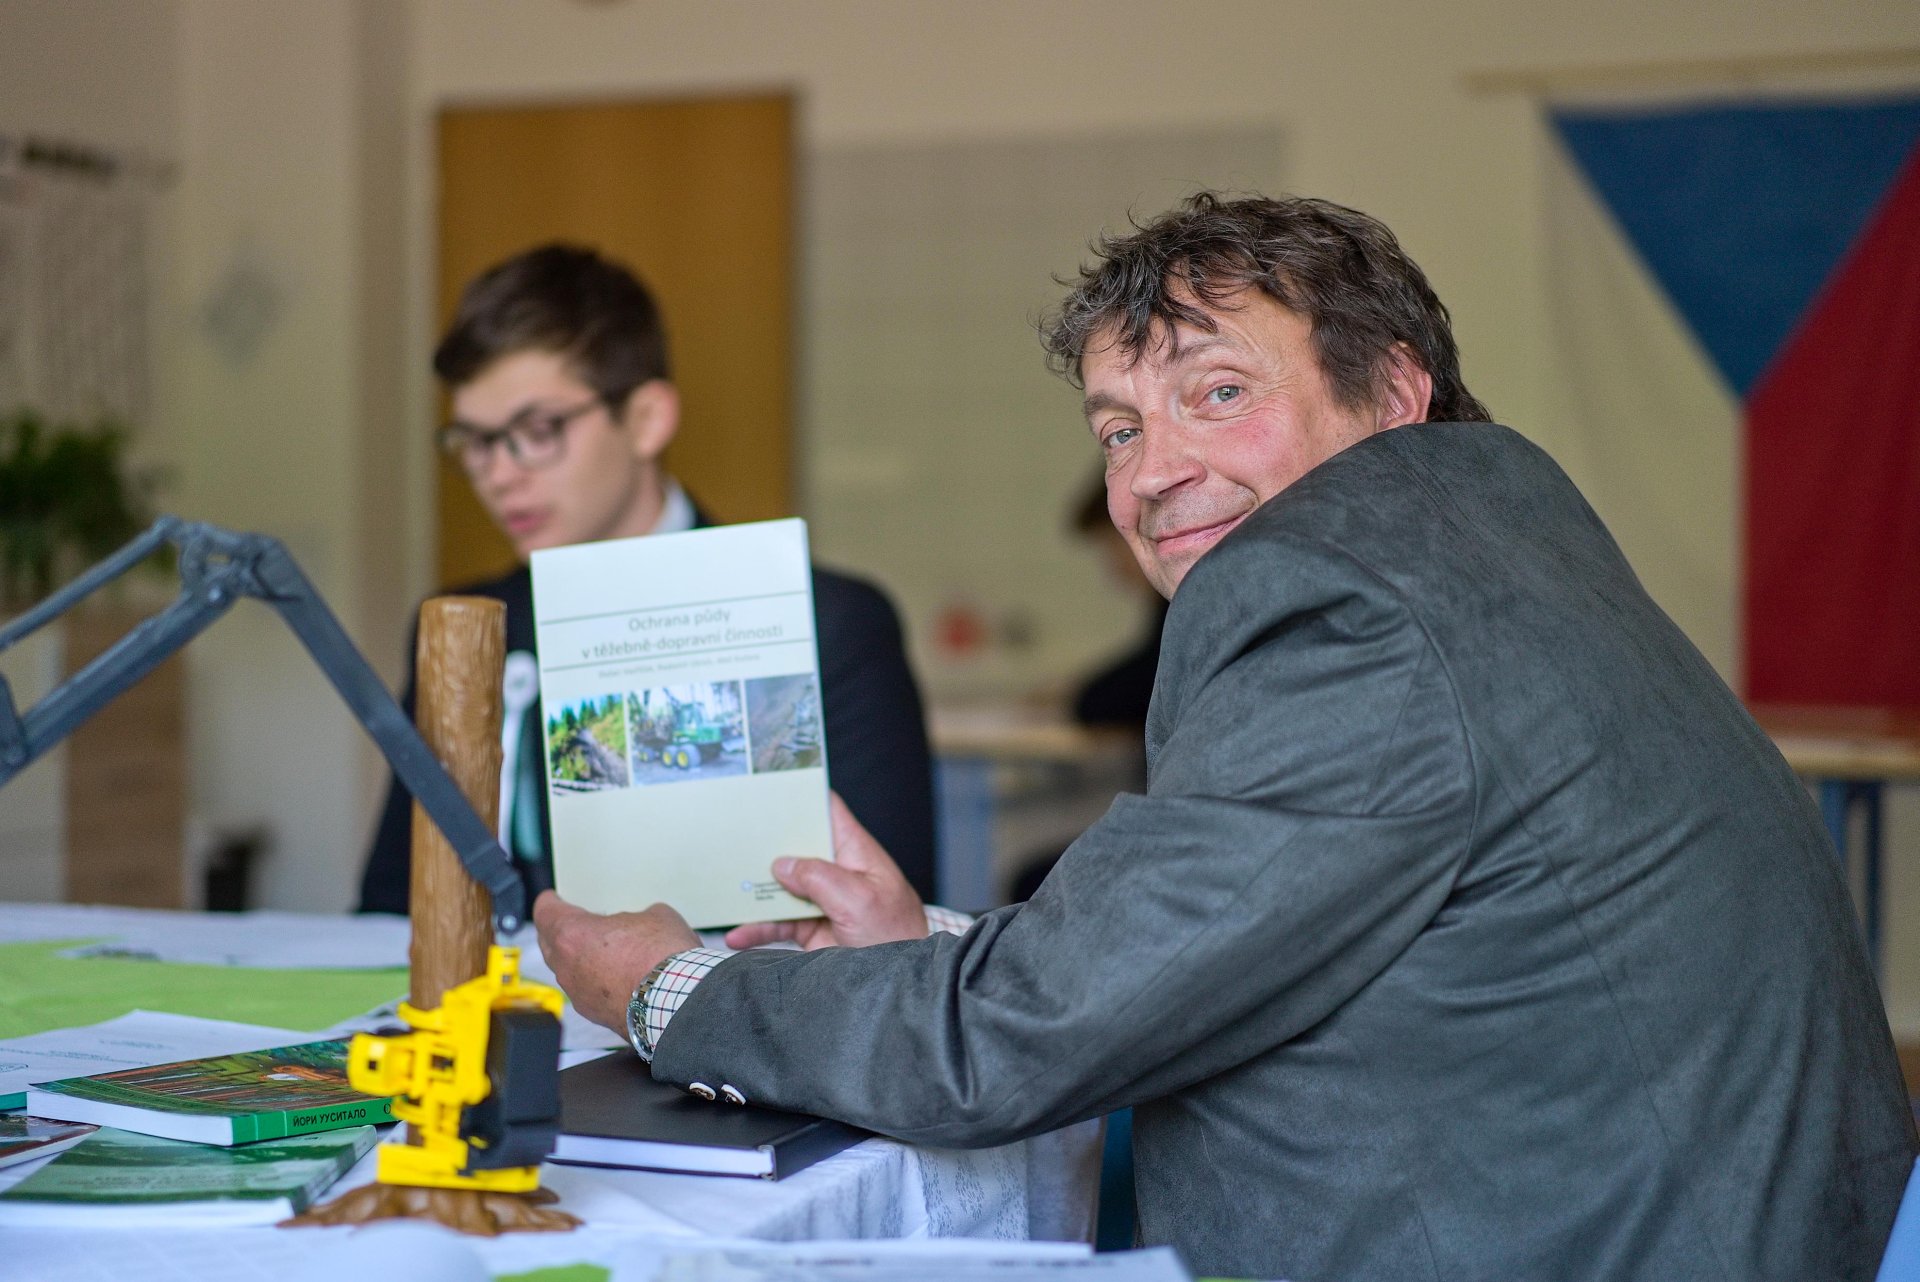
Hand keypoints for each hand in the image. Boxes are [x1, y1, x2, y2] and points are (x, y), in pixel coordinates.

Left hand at [532, 890, 699, 1033]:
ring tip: (603, 951)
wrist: (676, 1002)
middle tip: (576, 924)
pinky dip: (596, 983)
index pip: (546, 913)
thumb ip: (635, 918)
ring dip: (579, 960)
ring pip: (568, 971)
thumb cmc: (661, 958)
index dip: (549, 903)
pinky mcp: (595, 1015)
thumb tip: (639, 927)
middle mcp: (567, 967)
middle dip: (560, 933)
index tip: (551, 899)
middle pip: (550, 944)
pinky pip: (586, 992)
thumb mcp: (656, 916)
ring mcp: (578, 994)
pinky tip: (618, 977)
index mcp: (573, 934)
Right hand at [724, 792, 927, 950]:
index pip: (827, 811)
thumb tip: (782, 864)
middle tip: (729, 839)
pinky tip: (736, 936)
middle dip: (765, 845)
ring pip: (780, 888)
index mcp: (855, 852)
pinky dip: (756, 929)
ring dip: (752, 891)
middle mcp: (836, 872)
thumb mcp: (859, 900)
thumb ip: (819, 878)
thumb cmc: (896, 936)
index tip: (769, 787)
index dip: (801, 796)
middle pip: (795, 848)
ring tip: (722, 892)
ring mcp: (822, 901)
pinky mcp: (811, 930)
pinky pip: (777, 924)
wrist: (902, 986)